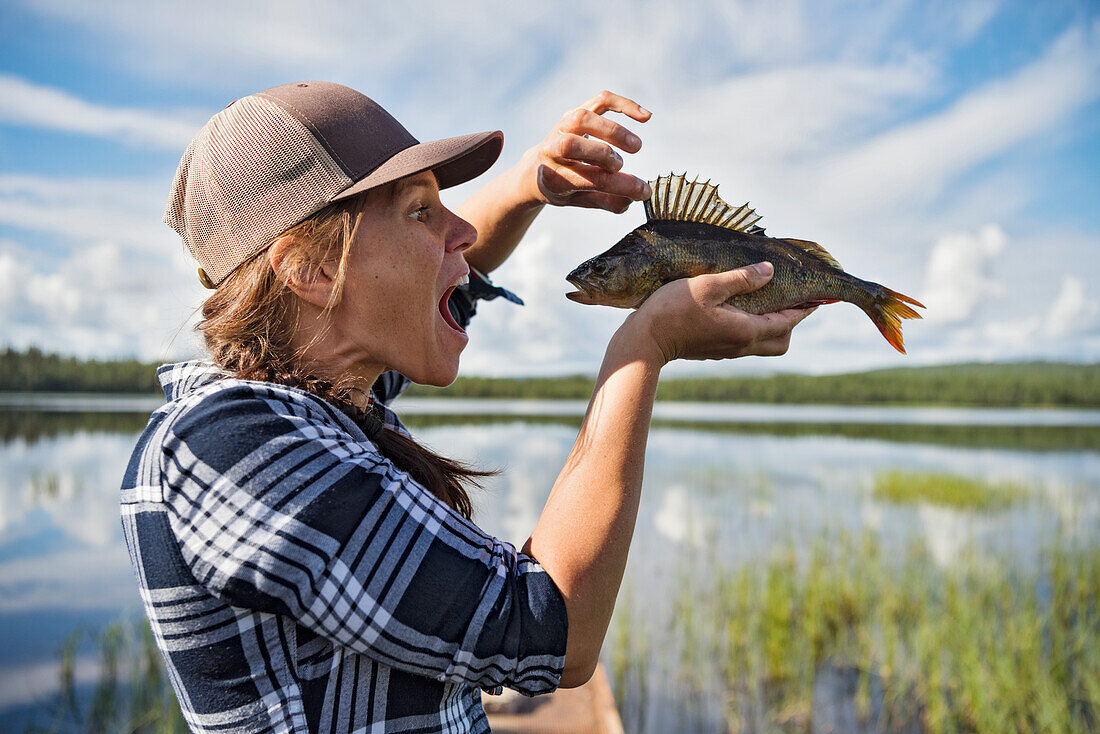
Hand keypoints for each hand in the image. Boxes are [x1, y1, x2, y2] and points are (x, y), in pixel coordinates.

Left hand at [520, 90, 651, 213]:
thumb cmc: (564, 186)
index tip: (643, 190)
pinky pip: (600, 101)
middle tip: (621, 165)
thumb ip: (606, 201)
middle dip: (602, 154)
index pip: (588, 179)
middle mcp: (552, 150)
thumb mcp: (580, 200)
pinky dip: (624, 105)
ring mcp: (562, 127)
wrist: (536, 169)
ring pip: (583, 118)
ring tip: (636, 146)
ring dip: (613, 131)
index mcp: (553, 178)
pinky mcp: (575, 112)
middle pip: (571, 145)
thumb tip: (632, 198)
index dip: (619, 184)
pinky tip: (645, 117)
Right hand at [627, 263, 815, 364]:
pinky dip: (753, 328)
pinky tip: (740, 310)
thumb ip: (741, 278)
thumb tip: (769, 271)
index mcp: (745, 330)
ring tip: (767, 301)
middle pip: (781, 341)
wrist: (644, 341)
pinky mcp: (713, 351)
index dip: (804, 309)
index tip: (818, 297)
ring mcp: (726, 351)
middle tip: (791, 300)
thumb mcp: (708, 285)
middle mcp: (741, 346)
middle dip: (791, 322)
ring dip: (772, 325)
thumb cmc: (673, 311)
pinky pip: (745, 342)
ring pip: (763, 344)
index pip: (787, 322)